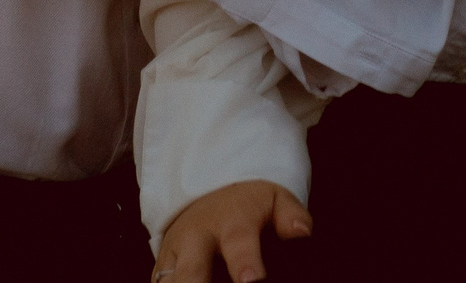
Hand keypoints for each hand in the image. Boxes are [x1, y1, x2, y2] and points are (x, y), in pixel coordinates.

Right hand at [152, 179, 310, 282]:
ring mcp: (174, 254)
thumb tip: (303, 231)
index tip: (251, 279)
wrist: (209, 191)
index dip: (243, 262)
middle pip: (189, 271)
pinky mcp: (162, 268)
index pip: (237, 241)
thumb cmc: (251, 204)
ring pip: (167, 282)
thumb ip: (290, 215)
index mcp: (231, 221)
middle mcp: (196, 238)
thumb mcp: (275, 199)